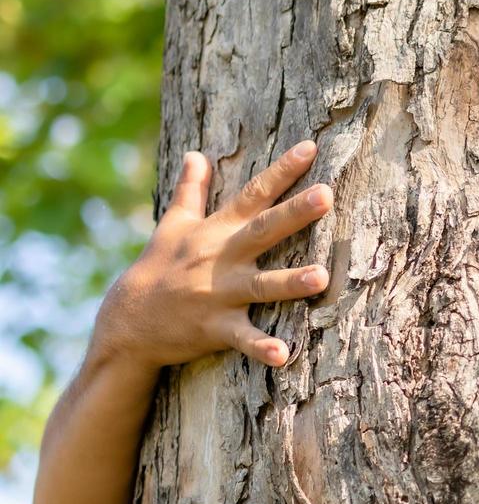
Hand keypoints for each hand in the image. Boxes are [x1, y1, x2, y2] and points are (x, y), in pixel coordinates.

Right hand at [94, 141, 333, 369]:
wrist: (127, 321)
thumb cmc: (158, 268)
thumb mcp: (173, 226)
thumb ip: (190, 191)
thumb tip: (194, 154)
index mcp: (217, 231)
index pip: (253, 194)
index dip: (282, 170)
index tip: (311, 147)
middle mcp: (221, 258)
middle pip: (263, 230)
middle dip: (294, 213)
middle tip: (327, 194)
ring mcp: (218, 293)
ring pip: (261, 286)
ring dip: (290, 282)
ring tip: (323, 277)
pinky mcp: (215, 328)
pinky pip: (242, 338)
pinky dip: (261, 348)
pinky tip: (285, 356)